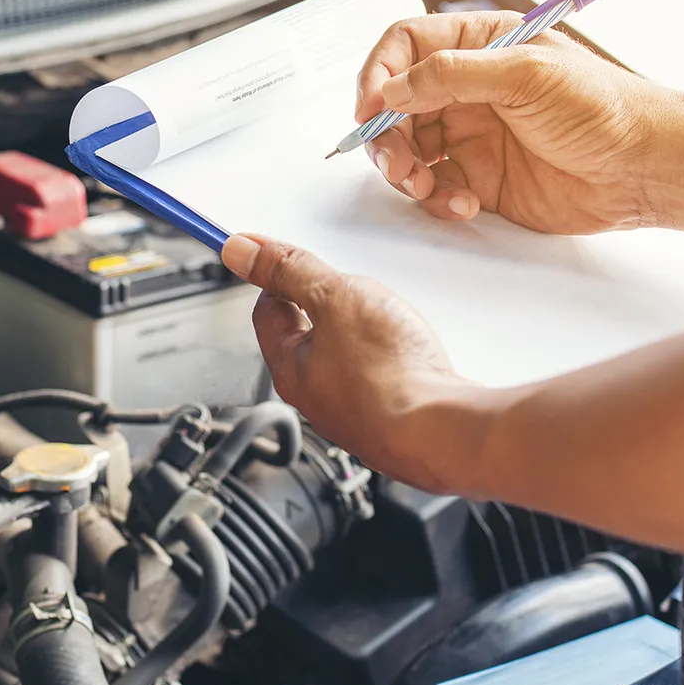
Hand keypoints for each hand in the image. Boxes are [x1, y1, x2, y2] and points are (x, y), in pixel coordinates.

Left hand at [221, 232, 478, 490]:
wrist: (443, 434)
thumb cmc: (389, 375)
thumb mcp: (334, 298)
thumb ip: (290, 271)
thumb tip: (240, 251)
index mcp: (290, 367)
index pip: (268, 311)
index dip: (278, 276)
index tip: (289, 256)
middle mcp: (318, 396)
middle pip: (310, 334)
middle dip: (327, 302)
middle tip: (349, 282)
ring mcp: (357, 411)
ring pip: (350, 356)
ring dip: (365, 329)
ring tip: (387, 314)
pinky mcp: (393, 418)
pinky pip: (384, 375)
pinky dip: (392, 355)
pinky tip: (412, 348)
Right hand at [358, 11, 675, 233]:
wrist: (644, 170)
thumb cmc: (605, 109)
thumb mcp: (526, 75)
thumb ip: (452, 75)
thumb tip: (392, 88)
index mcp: (481, 46)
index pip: (406, 47)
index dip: (379, 75)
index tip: (370, 110)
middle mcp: (470, 89)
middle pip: (396, 105)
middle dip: (387, 137)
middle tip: (397, 164)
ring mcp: (472, 136)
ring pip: (408, 151)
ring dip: (406, 173)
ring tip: (425, 188)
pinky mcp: (480, 180)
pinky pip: (435, 191)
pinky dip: (437, 202)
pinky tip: (465, 205)